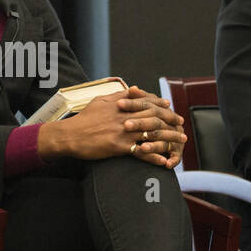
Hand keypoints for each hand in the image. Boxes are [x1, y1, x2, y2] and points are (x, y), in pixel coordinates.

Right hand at [36, 86, 184, 166]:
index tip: (170, 106)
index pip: (146, 101)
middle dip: (171, 120)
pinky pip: (141, 152)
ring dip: (169, 138)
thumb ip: (117, 96)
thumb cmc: (83, 120)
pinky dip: (154, 156)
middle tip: (181, 125)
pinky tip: (164, 161)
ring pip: (152, 133)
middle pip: (154, 116)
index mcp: (120, 104)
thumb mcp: (99, 101)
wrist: (68, 136)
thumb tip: (132, 89)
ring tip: (181, 141)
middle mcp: (124, 116)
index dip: (160, 104)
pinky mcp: (118, 147)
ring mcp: (122, 132)